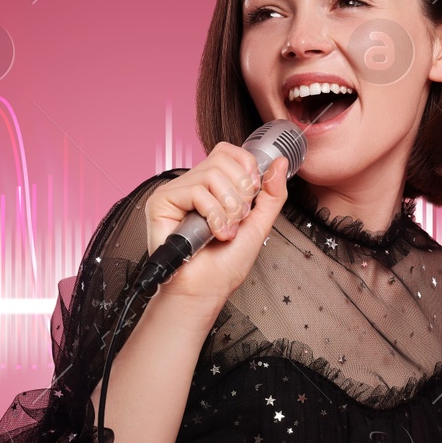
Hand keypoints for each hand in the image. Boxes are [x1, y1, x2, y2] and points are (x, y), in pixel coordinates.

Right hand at [144, 143, 289, 307]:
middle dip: (240, 194)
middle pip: (222, 160)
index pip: (229, 152)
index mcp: (212, 187)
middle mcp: (193, 185)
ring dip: (228, 208)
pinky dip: (212, 214)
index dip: (245, 167)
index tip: (252, 193)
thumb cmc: (224, 265)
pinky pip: (196, 191)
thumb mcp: (258, 225)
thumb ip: (272, 194)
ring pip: (212, 175)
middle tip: (236, 220)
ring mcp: (176, 192)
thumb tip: (279, 163)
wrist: (204, 290)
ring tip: (225, 231)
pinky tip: (213, 233)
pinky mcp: (162, 201)